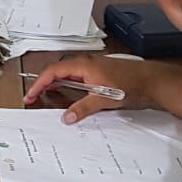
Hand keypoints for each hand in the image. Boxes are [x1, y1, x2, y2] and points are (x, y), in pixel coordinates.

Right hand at [23, 54, 151, 125]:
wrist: (150, 80)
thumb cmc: (130, 83)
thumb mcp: (104, 98)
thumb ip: (84, 108)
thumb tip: (67, 117)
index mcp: (83, 65)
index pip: (53, 71)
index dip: (39, 83)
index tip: (30, 94)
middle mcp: (86, 63)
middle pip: (57, 71)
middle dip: (43, 83)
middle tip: (34, 96)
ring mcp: (92, 68)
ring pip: (66, 73)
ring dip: (55, 83)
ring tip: (45, 95)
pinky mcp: (99, 73)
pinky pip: (76, 76)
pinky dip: (66, 84)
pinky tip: (68, 93)